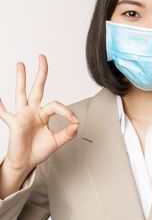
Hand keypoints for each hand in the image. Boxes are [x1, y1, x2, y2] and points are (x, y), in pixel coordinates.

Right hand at [0, 54, 79, 174]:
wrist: (26, 162)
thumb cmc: (38, 150)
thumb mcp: (57, 141)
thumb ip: (68, 133)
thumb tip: (77, 124)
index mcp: (43, 114)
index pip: (56, 105)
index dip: (67, 111)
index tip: (74, 121)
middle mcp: (32, 111)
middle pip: (37, 88)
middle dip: (41, 73)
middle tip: (42, 57)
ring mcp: (21, 115)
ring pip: (21, 94)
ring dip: (21, 79)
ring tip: (21, 64)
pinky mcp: (13, 123)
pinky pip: (4, 113)